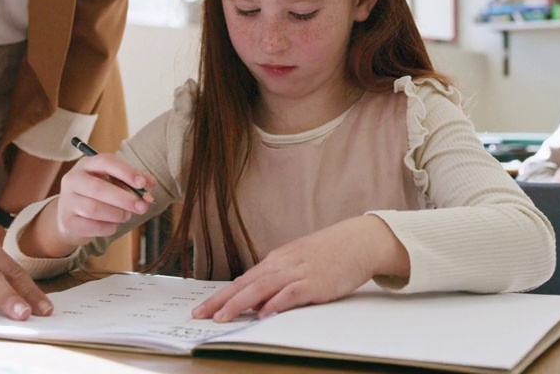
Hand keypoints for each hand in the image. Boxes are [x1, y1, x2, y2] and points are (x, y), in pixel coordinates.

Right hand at [54, 152, 155, 244]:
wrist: (70, 217)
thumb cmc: (97, 195)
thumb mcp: (112, 182)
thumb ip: (133, 180)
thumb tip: (150, 184)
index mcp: (86, 165)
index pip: (106, 162)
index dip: (126, 172)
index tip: (142, 184)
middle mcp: (73, 180)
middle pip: (99, 188)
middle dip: (124, 199)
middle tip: (142, 207)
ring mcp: (68, 201)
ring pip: (95, 209)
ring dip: (117, 214)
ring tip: (127, 215)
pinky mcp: (68, 221)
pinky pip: (92, 226)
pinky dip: (108, 227)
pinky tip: (113, 225)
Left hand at [191, 216, 405, 322]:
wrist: (358, 241)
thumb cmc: (329, 253)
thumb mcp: (298, 262)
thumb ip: (278, 278)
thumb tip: (258, 299)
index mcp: (276, 260)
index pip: (242, 280)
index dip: (221, 295)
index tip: (202, 308)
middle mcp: (282, 264)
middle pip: (246, 284)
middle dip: (222, 301)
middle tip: (202, 315)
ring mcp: (298, 272)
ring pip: (262, 288)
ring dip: (241, 303)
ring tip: (224, 317)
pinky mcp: (315, 282)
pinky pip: (291, 293)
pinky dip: (276, 303)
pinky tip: (263, 313)